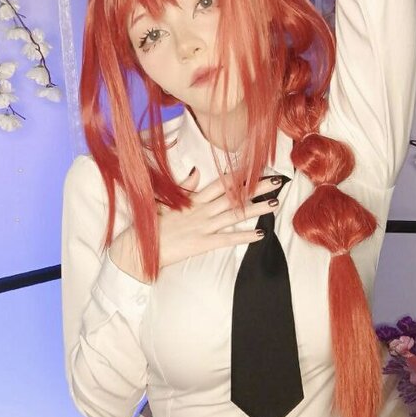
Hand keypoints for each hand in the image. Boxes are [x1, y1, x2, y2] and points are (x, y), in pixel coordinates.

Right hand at [109, 168, 280, 280]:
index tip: (257, 168)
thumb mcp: (166, 201)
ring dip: (256, 209)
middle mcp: (201, 210)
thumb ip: (183, 186)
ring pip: (234, 215)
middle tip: (277, 181)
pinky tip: (260, 234)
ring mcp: (202, 227)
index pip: (221, 183)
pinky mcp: (201, 244)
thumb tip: (195, 170)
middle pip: (233, 196)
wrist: (138, 248)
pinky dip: (244, 236)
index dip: (240, 175)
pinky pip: (227, 239)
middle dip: (256, 187)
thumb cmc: (151, 225)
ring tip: (274, 203)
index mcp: (193, 199)